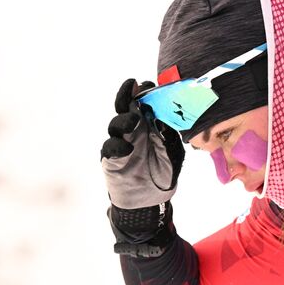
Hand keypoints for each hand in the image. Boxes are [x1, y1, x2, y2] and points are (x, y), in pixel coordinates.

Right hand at [102, 78, 184, 209]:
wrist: (149, 201)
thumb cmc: (163, 174)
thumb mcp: (173, 154)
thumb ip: (168, 136)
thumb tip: (160, 119)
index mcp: (149, 125)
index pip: (144, 102)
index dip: (144, 92)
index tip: (147, 84)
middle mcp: (134, 130)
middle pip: (125, 107)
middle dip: (127, 95)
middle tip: (131, 87)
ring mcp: (121, 142)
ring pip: (116, 124)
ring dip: (124, 120)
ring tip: (133, 121)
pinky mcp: (111, 158)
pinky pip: (110, 147)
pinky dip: (117, 146)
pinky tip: (127, 149)